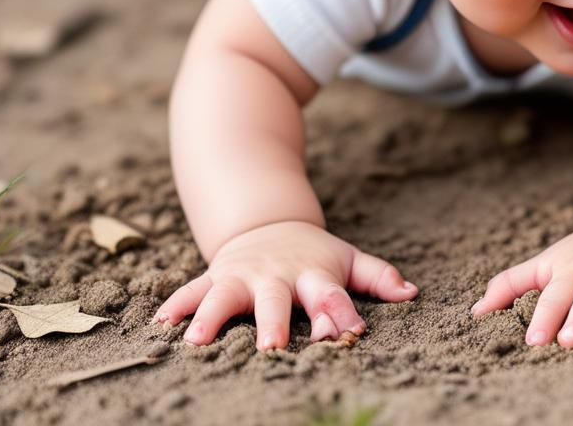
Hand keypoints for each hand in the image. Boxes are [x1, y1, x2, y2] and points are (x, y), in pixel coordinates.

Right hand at [154, 220, 417, 349]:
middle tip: (271, 349)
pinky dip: (175, 307)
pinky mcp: (215, 277)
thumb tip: (412, 293)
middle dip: (273, 323)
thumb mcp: (347, 259)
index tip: (347, 332)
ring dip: (211, 317)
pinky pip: (190, 291)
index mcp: (313, 274)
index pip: (331, 294)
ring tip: (197, 341)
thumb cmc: (315, 255)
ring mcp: (242, 275)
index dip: (340, 313)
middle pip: (275, 300)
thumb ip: (378, 277)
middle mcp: (276, 275)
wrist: (268, 223)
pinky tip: (160, 326)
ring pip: (224, 296)